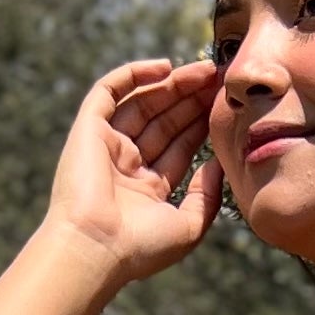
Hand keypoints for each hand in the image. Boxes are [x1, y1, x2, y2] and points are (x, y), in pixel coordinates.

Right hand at [47, 58, 222, 282]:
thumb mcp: (188, 228)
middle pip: (164, 121)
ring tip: (204, 71)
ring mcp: (106, 145)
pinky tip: (165, 67)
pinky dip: (133, 75)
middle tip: (221, 80)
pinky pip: (109, 91)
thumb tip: (218, 163)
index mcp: (147, 189)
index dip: (202, 123)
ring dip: (172, 85)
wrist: (95, 248)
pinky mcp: (87, 129)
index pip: (179, 146)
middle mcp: (126, 164)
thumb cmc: (140, 247)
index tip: (227, 105)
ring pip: (142, 103)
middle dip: (192, 99)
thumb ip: (206, 196)